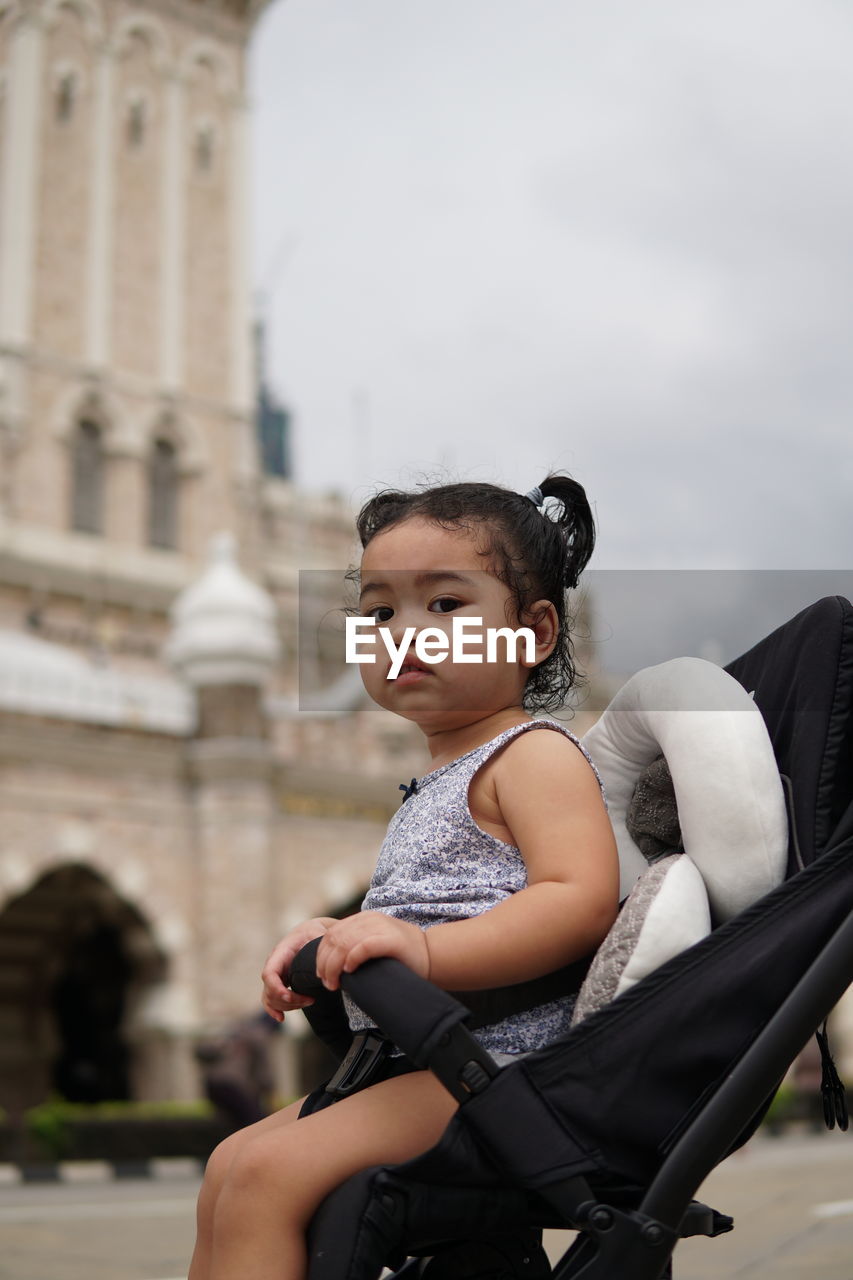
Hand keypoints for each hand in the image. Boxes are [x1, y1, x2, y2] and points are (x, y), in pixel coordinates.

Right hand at [261, 918, 335, 1022]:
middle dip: (289, 1000)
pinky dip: (274, 1010)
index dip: (276, 988)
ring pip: (271, 998)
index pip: (269, 973)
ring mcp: (275, 975)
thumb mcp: (317, 934)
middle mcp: (273, 965)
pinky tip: (281, 1018)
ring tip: (309, 1001)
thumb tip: (325, 964)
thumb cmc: (313, 934)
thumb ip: (318, 945)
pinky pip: (270, 1000)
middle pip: (270, 991)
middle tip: (310, 999)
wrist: (308, 934)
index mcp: (280, 953)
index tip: (289, 996)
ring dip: (289, 1006)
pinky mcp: (279, 983)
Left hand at [315, 912, 430, 990]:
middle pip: (333, 939)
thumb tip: (329, 966)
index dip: (320, 955)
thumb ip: (355, 947)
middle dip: (325, 963)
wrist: (433, 954)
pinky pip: (363, 947)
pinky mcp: (390, 940)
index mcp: (363, 919)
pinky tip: (349, 971)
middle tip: (327, 983)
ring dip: (334, 966)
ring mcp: (380, 927)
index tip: (322, 975)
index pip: (330, 933)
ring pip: (344, 943)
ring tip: (335, 983)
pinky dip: (352, 959)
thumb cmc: (401, 956)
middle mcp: (369, 919)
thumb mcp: (374, 944)